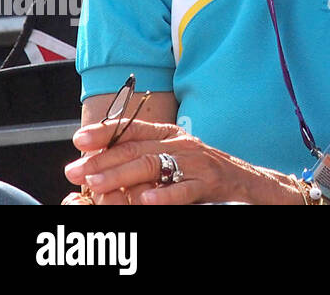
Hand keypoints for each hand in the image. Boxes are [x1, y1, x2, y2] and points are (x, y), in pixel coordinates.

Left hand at [64, 119, 302, 204]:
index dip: (106, 132)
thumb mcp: (175, 162)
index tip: (79, 140)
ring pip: (155, 165)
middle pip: (138, 148)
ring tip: (97, 184)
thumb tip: (101, 168)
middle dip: (103, 159)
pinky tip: (145, 200)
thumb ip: (145, 162)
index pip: (134, 129)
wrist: (253, 185)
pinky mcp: (211, 184)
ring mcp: (197, 163)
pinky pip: (184, 189)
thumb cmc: (207, 175)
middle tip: (76, 170)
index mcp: (172, 136)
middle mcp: (183, 145)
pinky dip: (164, 194)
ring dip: (122, 175)